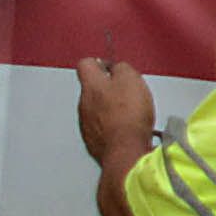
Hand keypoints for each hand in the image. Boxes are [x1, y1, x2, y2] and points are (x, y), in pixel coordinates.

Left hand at [72, 56, 153, 176]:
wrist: (126, 152)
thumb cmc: (128, 117)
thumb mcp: (132, 79)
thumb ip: (122, 68)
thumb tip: (119, 68)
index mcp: (91, 85)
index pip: (85, 64)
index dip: (100, 63)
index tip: (111, 68)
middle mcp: (83, 104)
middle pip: (91, 89)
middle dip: (108, 89)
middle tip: (126, 93)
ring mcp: (87, 125)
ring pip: (96, 111)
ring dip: (111, 110)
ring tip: (131, 115)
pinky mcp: (93, 143)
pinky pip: (101, 130)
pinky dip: (112, 128)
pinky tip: (127, 131)